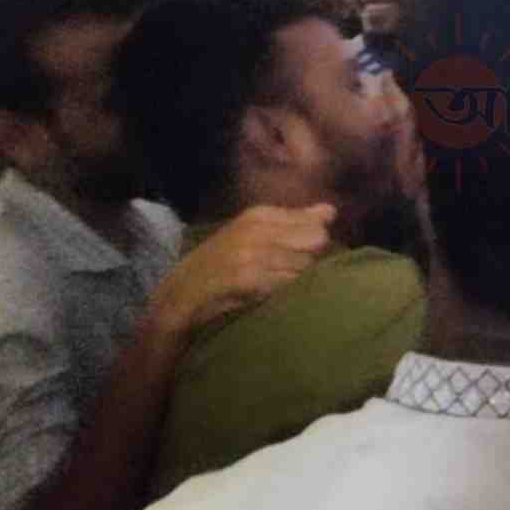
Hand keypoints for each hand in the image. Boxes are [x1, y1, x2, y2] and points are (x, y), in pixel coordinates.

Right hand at [151, 204, 335, 333]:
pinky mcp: (247, 277)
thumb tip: (331, 211)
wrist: (178, 296)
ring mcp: (252, 252)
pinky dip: (286, 293)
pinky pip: (287, 284)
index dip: (317, 244)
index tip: (304, 259)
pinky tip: (272, 298)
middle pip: (316, 241)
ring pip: (305, 264)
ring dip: (301, 280)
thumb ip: (293, 222)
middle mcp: (257, 228)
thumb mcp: (253, 236)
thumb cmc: (219, 267)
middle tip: (293, 276)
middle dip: (313, 260)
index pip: (315, 222)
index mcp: (259, 215)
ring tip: (281, 290)